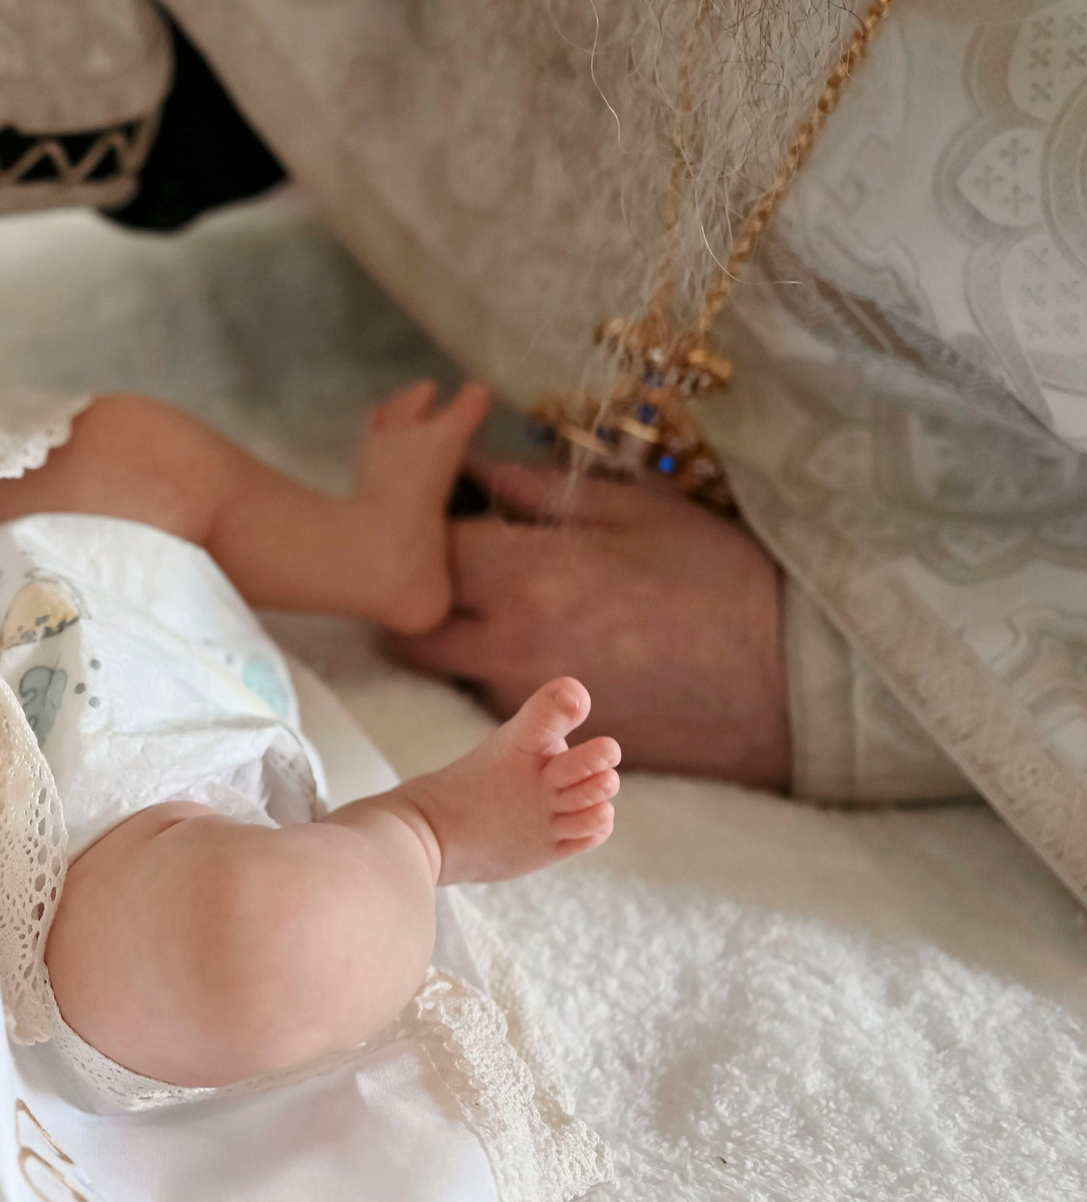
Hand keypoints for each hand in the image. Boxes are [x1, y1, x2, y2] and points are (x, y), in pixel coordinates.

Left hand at [388, 459, 791, 788]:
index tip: (450, 510)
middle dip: (416, 591)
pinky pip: (489, 697)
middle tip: (452, 563)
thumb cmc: (720, 580)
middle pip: (411, 622)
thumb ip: (540, 491)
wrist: (790, 684)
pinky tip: (541, 645)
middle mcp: (509, 644)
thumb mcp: (635, 512)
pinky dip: (491, 670)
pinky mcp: (548, 734)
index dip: (429, 523)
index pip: (428, 546)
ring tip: (501, 601)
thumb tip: (472, 466)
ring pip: (444, 665)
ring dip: (451, 633)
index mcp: (528, 576)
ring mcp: (524, 698)